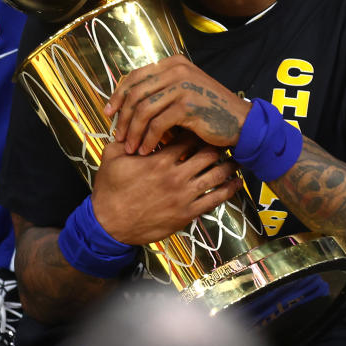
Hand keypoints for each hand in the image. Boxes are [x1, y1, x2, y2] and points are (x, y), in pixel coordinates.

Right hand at [91, 137, 241, 244]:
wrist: (108, 225)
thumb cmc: (109, 190)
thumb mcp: (111, 157)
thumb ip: (124, 137)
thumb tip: (130, 121)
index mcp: (159, 160)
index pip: (188, 138)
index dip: (198, 130)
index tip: (205, 125)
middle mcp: (175, 176)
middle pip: (208, 154)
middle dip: (218, 145)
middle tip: (226, 139)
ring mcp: (183, 196)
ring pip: (217, 175)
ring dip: (229, 165)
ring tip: (236, 158)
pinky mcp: (187, 214)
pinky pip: (216, 199)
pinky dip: (229, 189)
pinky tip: (237, 182)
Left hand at [103, 55, 250, 154]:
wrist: (240, 122)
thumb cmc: (210, 112)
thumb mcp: (184, 92)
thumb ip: (161, 91)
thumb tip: (127, 103)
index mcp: (173, 64)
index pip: (135, 76)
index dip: (118, 95)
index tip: (109, 113)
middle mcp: (177, 70)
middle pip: (136, 93)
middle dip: (123, 117)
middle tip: (117, 135)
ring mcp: (183, 86)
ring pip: (143, 109)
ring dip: (133, 131)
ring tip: (130, 147)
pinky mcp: (188, 105)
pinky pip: (158, 124)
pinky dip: (148, 139)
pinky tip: (145, 150)